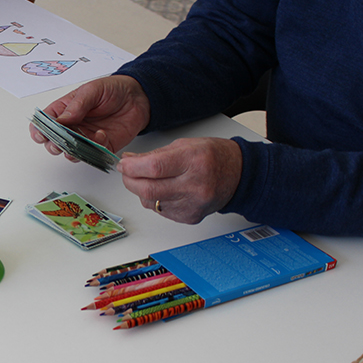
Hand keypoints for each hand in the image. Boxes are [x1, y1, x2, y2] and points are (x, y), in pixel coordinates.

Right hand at [30, 75, 150, 156]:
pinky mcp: (100, 146)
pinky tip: (101, 136)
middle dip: (53, 144)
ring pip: (69, 152)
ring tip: (79, 143)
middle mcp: (72, 125)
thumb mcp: (92, 91)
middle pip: (53, 141)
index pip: (44, 122)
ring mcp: (85, 137)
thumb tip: (59, 120)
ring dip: (71, 150)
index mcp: (65, 109)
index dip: (39, 130)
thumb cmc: (113, 89)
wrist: (139, 97)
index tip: (41, 134)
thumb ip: (76, 106)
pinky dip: (94, 149)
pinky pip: (91, 154)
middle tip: (59, 142)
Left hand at [117, 137, 242, 223]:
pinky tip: (164, 190)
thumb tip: (128, 162)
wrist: (239, 175)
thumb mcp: (184, 145)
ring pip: (151, 202)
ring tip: (148, 180)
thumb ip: (154, 155)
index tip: (123, 164)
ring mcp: (193, 204)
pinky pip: (161, 211)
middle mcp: (195, 185)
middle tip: (127, 173)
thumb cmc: (213, 156)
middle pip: (148, 189)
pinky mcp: (190, 217)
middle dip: (130, 181)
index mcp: (193, 161)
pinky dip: (155, 200)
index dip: (132, 167)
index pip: (154, 168)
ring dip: (141, 191)